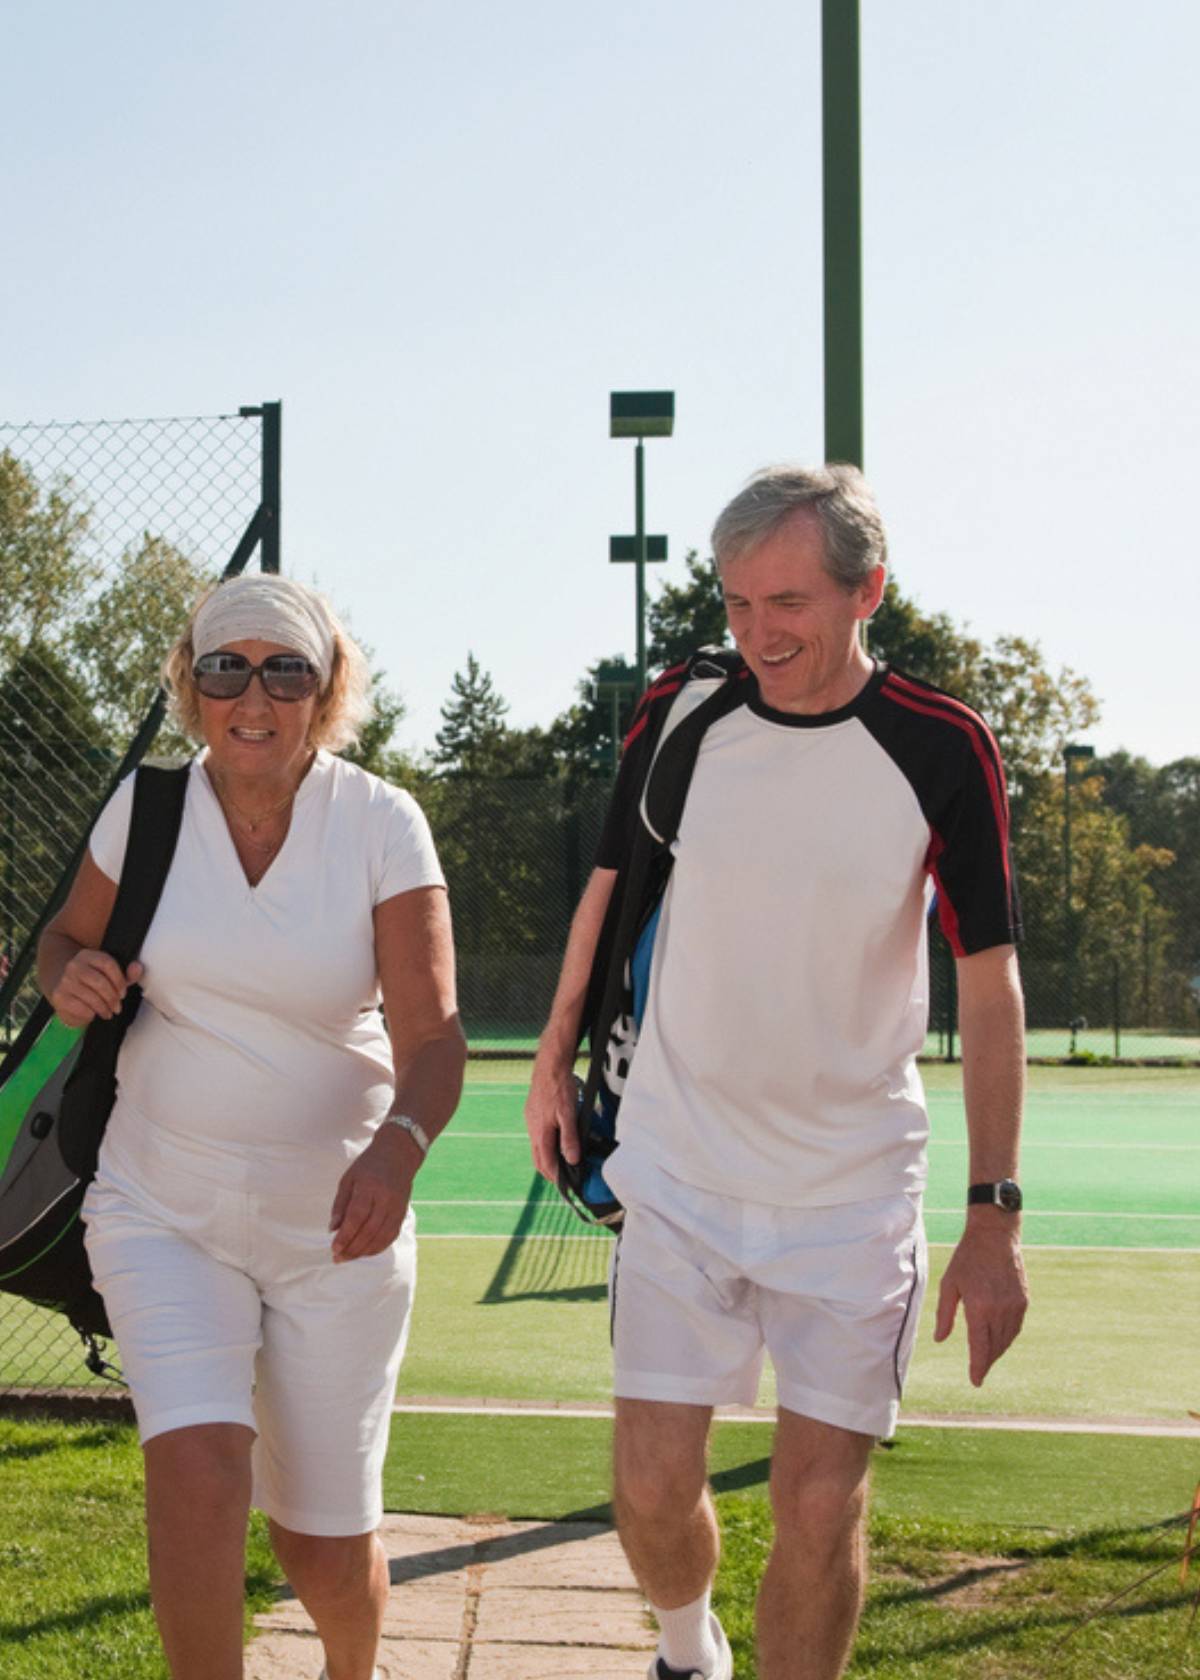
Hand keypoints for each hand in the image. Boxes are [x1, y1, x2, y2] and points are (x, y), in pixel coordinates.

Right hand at [51, 952, 143, 1028]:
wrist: (66, 993)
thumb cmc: (93, 985)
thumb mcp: (112, 977)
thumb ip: (127, 973)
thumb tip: (137, 967)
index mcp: (88, 956)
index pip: (107, 963)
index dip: (119, 980)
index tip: (123, 993)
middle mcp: (74, 965)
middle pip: (99, 981)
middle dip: (112, 997)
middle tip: (117, 1007)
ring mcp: (65, 981)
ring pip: (90, 996)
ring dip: (103, 1008)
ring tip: (108, 1012)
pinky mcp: (59, 996)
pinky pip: (79, 1007)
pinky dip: (90, 1013)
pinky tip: (93, 1014)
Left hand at [328, 1127, 417, 1261]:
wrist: (398, 1154)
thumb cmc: (369, 1165)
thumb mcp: (348, 1178)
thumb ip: (340, 1204)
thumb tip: (332, 1229)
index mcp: (370, 1187)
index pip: (357, 1216)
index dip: (345, 1235)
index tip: (334, 1248)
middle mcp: (386, 1198)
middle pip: (369, 1230)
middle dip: (353, 1248)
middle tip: (338, 1258)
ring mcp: (397, 1207)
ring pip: (381, 1236)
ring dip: (364, 1251)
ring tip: (349, 1257)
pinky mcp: (403, 1213)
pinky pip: (391, 1235)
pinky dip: (378, 1247)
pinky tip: (365, 1252)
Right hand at [524, 1064, 579, 1181]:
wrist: (549, 1065)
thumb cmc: (560, 1088)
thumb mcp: (569, 1114)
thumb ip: (569, 1138)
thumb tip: (572, 1160)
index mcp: (541, 1133)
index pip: (546, 1163)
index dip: (555, 1177)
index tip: (564, 1186)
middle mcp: (532, 1129)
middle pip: (538, 1159)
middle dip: (548, 1172)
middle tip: (561, 1180)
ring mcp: (530, 1121)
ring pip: (536, 1147)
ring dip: (546, 1157)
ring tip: (559, 1163)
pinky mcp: (532, 1113)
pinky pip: (537, 1135)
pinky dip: (545, 1143)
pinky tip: (554, 1140)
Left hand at [934, 1217, 1028, 1386]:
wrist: (995, 1237)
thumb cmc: (967, 1259)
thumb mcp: (949, 1284)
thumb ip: (945, 1314)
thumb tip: (940, 1339)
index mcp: (979, 1308)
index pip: (980, 1347)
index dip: (978, 1367)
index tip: (976, 1381)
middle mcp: (1000, 1311)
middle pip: (995, 1347)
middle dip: (986, 1361)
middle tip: (979, 1371)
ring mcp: (1014, 1306)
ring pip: (1007, 1340)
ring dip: (997, 1351)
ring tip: (987, 1357)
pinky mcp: (1023, 1301)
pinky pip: (1016, 1327)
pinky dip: (1007, 1337)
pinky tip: (999, 1339)